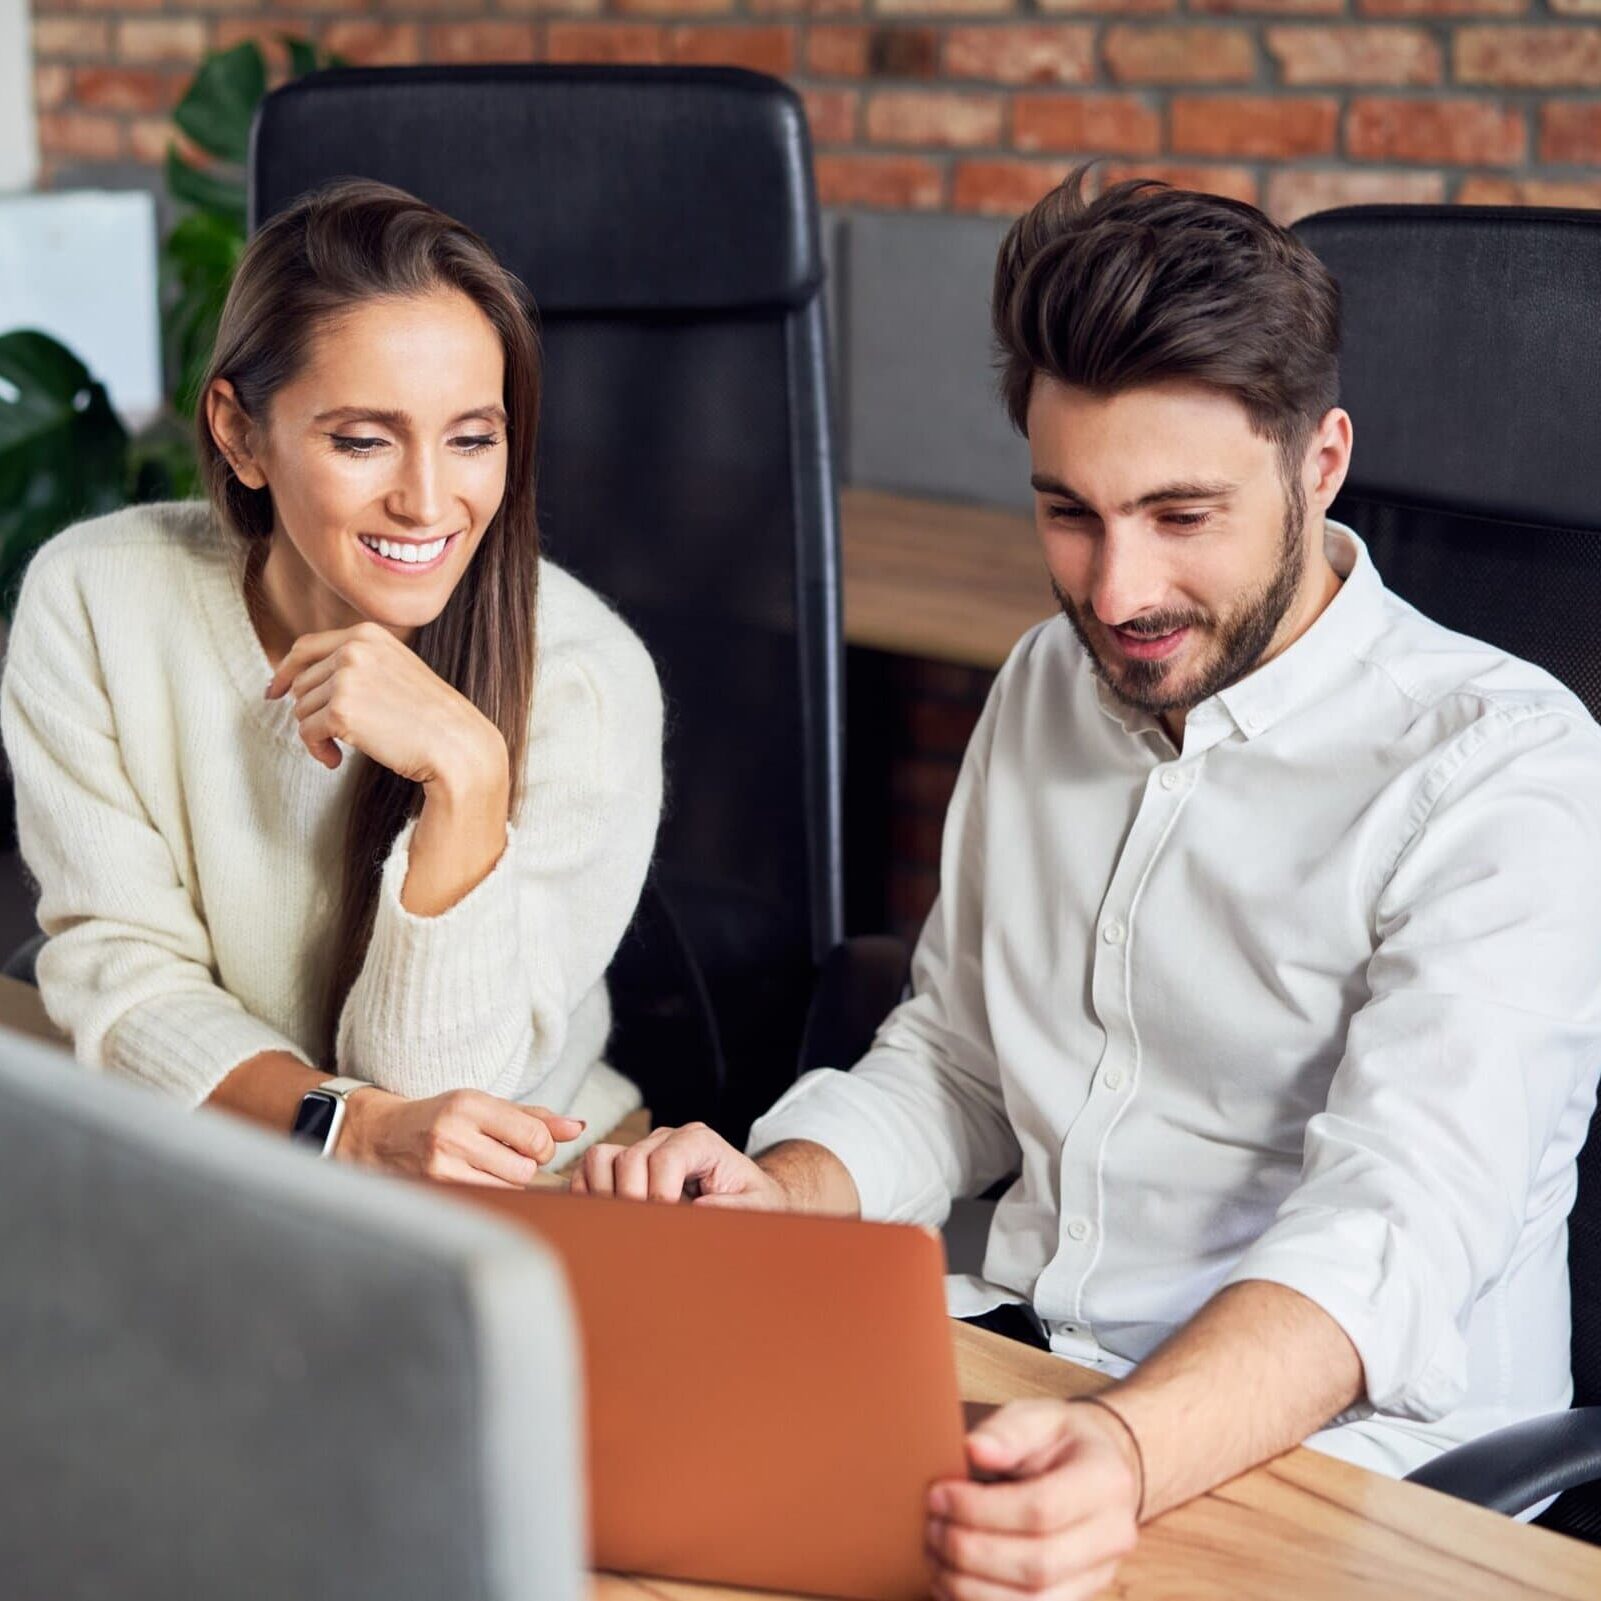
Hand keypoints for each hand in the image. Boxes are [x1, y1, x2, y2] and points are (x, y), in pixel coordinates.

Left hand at [266, 621, 507, 795]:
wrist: (456, 743)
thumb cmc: (429, 716)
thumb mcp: (393, 671)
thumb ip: (354, 665)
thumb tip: (293, 682)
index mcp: (367, 634)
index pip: (306, 647)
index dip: (285, 671)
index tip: (275, 691)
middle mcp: (353, 649)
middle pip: (301, 682)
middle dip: (311, 712)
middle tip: (334, 735)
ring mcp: (346, 678)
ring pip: (300, 709)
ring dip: (316, 734)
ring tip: (342, 748)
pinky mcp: (341, 711)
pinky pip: (306, 732)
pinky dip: (317, 751)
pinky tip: (337, 760)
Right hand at [338, 1086, 584, 1186]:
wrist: (380, 1137)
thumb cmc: (443, 1118)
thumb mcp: (486, 1106)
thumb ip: (535, 1117)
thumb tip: (579, 1128)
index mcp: (470, 1104)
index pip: (535, 1136)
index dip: (544, 1146)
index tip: (531, 1146)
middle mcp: (454, 1134)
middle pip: (524, 1169)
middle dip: (526, 1167)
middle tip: (508, 1159)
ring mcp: (441, 1168)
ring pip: (507, 1190)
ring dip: (508, 1184)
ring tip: (489, 1170)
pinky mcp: (433, 1193)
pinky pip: (485, 1202)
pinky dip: (491, 1196)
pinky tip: (476, 1183)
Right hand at [569, 1121, 792, 1208]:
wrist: (744, 1193)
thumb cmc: (751, 1198)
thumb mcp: (758, 1205)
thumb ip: (736, 1206)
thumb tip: (699, 1208)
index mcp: (700, 1142)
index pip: (665, 1158)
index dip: (659, 1193)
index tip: (666, 1220)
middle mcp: (667, 1138)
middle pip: (630, 1159)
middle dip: (631, 1199)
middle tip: (642, 1231)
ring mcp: (642, 1148)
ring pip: (601, 1157)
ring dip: (604, 1194)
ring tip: (622, 1223)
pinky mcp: (624, 1162)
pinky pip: (589, 1168)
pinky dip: (587, 1191)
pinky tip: (603, 1216)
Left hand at [925, 1398, 1140, 1599]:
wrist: (1096, 1470)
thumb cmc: (1060, 1441)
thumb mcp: (1039, 1416)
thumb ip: (1008, 1430)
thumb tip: (974, 1449)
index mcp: (1106, 1481)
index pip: (1041, 1509)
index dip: (981, 1509)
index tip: (938, 1495)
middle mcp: (1113, 1535)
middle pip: (1037, 1565)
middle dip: (971, 1551)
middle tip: (930, 1528)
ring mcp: (1099, 1576)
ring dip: (970, 1588)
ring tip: (933, 1556)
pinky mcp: (1076, 1599)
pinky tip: (949, 1583)